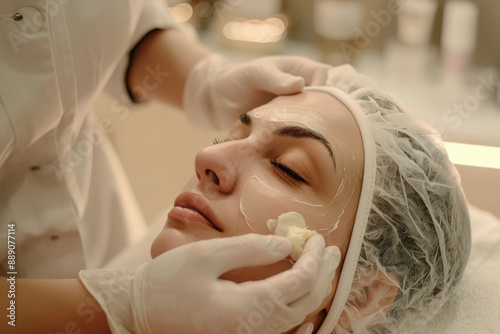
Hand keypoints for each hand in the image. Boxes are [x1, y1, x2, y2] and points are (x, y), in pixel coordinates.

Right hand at [79, 233, 339, 333]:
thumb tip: (285, 244)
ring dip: (313, 289)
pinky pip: (282, 326)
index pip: (299, 283)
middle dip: (322, 274)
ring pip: (297, 318)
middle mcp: (254, 331)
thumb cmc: (166, 283)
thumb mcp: (205, 256)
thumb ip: (249, 248)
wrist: (136, 315)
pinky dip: (297, 304)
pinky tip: (298, 290)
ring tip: (320, 265)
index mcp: (247, 309)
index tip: (316, 238)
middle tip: (329, 249)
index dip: (314, 259)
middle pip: (305, 304)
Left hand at [183, 54, 332, 129]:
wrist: (217, 101)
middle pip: (328, 99)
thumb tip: (300, 84)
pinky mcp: (289, 127)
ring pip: (317, 118)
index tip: (317, 104)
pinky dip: (303, 140)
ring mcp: (297, 110)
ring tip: (310, 141)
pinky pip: (303, 133)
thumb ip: (275, 79)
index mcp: (300, 70)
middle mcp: (303, 90)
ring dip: (315, 128)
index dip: (326, 88)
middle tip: (319, 128)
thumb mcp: (254, 74)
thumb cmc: (236, 80)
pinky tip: (299, 149)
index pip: (325, 76)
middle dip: (327, 112)